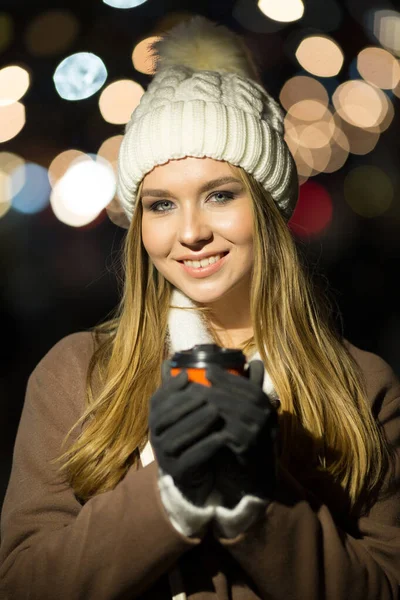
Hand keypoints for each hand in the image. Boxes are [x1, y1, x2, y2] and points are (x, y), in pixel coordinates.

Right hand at [149, 360, 226, 505]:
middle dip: (186, 403)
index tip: (188, 375)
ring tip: (216, 412)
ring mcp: (164, 455)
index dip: (170, 387)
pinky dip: (205, 446)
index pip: (157, 400)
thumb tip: (175, 359)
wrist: (200, 474)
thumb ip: (186, 389)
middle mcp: (156, 436)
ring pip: (176, 436)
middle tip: (207, 393)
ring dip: (196, 422)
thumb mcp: (191, 410)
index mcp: (157, 419)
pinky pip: (189, 458)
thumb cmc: (196, 434)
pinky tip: (221, 438)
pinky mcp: (177, 472)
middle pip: (165, 416)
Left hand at [205, 360, 278, 507]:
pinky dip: (212, 426)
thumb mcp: (239, 415)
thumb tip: (210, 369)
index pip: (251, 385)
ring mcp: (262, 434)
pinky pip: (230, 434)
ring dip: (215, 402)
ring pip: (239, 412)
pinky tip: (197, 422)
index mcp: (267, 406)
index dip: (229, 377)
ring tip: (194, 398)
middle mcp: (270, 418)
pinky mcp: (250, 450)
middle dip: (221, 386)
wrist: (252, 478)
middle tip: (198, 382)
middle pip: (247, 395)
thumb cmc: (240, 441)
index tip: (207, 369)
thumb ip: (231, 394)